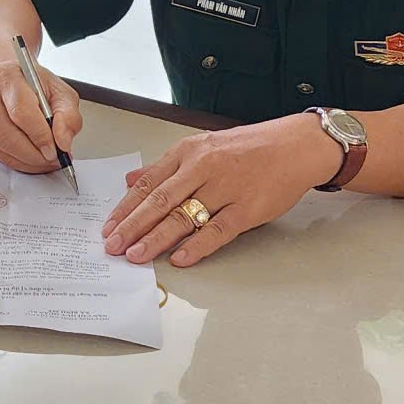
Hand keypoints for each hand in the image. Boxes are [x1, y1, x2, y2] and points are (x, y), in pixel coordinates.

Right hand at [0, 58, 82, 174]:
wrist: (10, 79)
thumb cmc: (35, 84)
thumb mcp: (60, 92)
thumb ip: (68, 116)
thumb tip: (63, 142)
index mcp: (8, 77)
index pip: (21, 111)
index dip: (39, 135)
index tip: (55, 150)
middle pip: (6, 134)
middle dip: (33, 155)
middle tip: (52, 160)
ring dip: (25, 162)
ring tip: (44, 161)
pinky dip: (16, 162)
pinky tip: (30, 159)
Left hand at [101, 112, 339, 267]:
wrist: (295, 145)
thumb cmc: (249, 148)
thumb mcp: (203, 147)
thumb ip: (166, 166)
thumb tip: (131, 180)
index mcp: (188, 152)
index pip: (148, 183)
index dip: (125, 207)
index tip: (108, 226)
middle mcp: (203, 168)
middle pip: (159, 200)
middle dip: (132, 225)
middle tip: (112, 245)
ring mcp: (226, 188)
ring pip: (183, 216)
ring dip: (156, 238)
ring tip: (136, 255)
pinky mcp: (248, 208)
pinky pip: (217, 230)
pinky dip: (197, 245)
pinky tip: (179, 258)